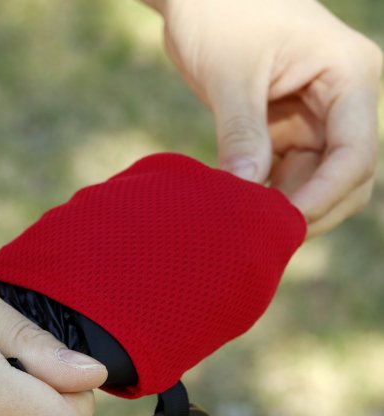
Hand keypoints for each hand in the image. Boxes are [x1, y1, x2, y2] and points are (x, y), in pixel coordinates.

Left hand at [148, 0, 381, 235]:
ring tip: (249, 226)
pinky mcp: (287, 129)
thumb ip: (243, 134)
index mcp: (348, 75)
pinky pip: (289, 174)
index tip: (282, 226)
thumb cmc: (219, 12)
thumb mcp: (231, 75)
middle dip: (312, 209)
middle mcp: (341, 100)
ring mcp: (316, 117)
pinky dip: (270, 194)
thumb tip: (247, 193)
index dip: (324, 197)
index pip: (354, 153)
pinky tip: (244, 209)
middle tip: (265, 235)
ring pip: (317, 181)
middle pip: (346, 176)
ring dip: (288, 207)